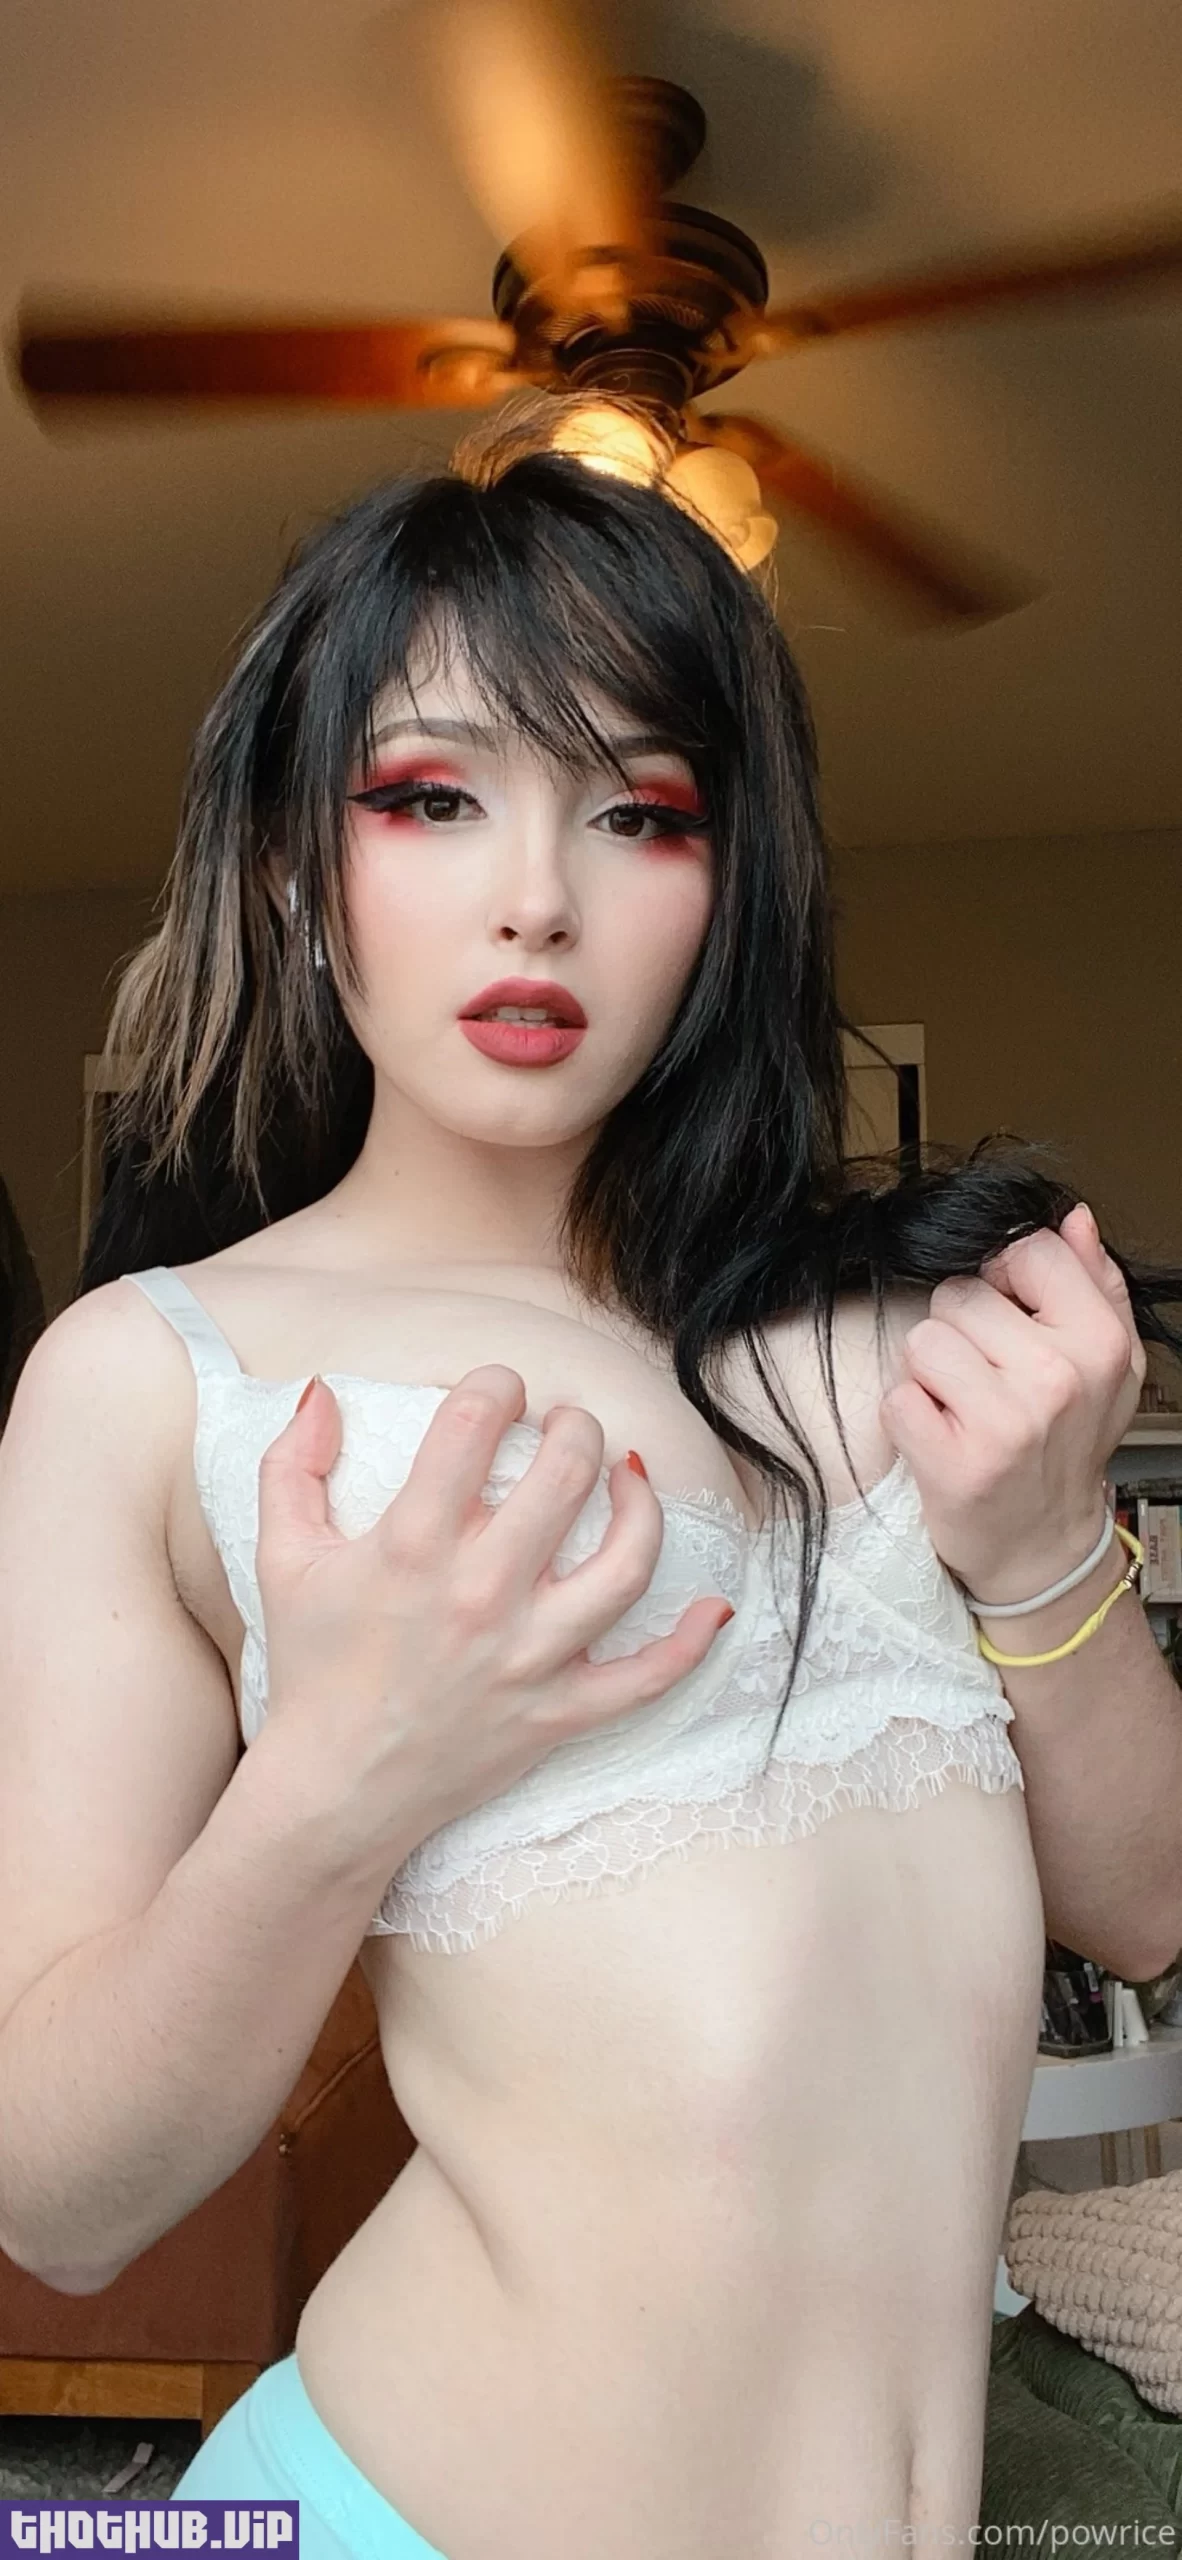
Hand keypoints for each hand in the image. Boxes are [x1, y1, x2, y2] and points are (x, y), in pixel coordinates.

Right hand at [254, 1366, 733, 1857]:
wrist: (334, 1791)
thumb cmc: (312, 1668)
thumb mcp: (283, 1558)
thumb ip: (291, 1466)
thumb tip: (322, 1391)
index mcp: (412, 1546)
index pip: (474, 1426)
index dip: (495, 1384)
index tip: (498, 1389)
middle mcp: (480, 1594)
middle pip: (565, 1475)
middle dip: (575, 1427)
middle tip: (566, 1424)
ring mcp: (529, 1656)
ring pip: (626, 1563)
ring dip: (640, 1505)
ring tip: (626, 1475)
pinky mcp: (559, 1711)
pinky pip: (648, 1678)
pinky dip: (691, 1643)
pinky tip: (711, 1605)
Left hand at [878, 1202, 1146, 1605]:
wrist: (1042, 1546)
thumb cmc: (1066, 1446)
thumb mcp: (1108, 1366)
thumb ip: (1095, 1284)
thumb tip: (1073, 1218)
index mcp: (1098, 1343)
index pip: (1026, 1249)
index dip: (1004, 1277)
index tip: (1010, 1317)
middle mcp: (1056, 1378)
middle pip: (959, 1294)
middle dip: (961, 1330)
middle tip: (986, 1380)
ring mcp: (1004, 1423)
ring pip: (923, 1340)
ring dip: (931, 1373)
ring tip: (963, 1407)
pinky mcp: (952, 1461)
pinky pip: (898, 1396)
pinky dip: (909, 1415)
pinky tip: (942, 1437)